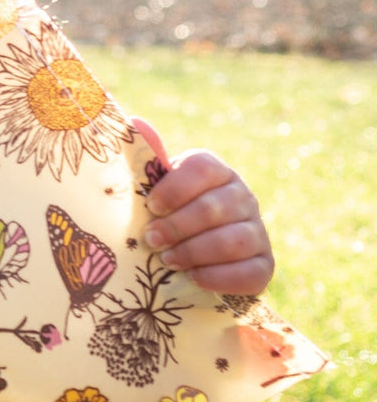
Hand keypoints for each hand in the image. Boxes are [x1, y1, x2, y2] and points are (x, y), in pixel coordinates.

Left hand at [133, 117, 274, 295]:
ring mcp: (257, 231)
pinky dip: (219, 277)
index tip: (152, 207)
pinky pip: (250, 272)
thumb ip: (148, 161)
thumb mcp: (155, 187)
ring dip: (195, 252)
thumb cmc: (168, 213)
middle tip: (152, 240)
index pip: (203, 169)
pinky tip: (194, 278)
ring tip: (168, 260)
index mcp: (214, 171)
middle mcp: (241, 196)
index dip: (175, 188)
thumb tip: (136, 124)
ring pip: (233, 241)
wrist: (196, 253)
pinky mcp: (264, 264)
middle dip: (178, 226)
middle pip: (214, 207)